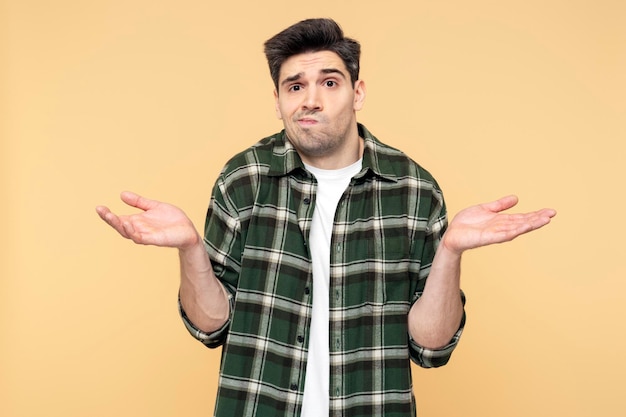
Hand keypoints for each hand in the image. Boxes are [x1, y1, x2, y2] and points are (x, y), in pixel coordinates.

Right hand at [95, 191, 199, 248]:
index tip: (99, 207)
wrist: (188, 231)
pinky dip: (133, 232)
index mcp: (137, 221)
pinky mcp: (155, 240)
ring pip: (128, 233)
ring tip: (111, 216)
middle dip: (110, 219)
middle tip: (101, 210)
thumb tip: (122, 194)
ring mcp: (146, 235)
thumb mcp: (154, 207)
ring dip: (119, 225)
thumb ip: (139, 202)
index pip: (119, 219)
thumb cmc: (172, 221)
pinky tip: (128, 225)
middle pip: (120, 226)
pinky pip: (141, 238)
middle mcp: (139, 229)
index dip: (108, 215)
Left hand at [441, 195, 555, 254]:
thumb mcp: (485, 209)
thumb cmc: (467, 223)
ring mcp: (495, 233)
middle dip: (537, 219)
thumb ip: (500, 205)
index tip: (550, 211)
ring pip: (516, 228)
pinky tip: (523, 227)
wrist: (452, 233)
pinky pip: (503, 234)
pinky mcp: (487, 237)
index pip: (523, 217)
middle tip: (552, 214)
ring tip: (544, 220)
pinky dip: (513, 231)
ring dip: (530, 224)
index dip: (536, 214)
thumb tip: (516, 198)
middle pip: (523, 222)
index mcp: (502, 221)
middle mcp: (502, 228)